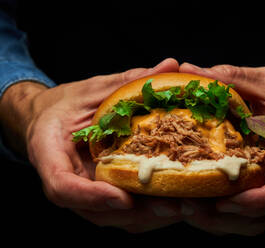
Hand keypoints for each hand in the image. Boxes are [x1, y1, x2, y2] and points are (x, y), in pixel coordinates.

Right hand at [0, 58, 183, 232]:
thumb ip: (129, 81)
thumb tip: (171, 64)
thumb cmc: (66, 106)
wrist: (50, 121)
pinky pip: (123, 213)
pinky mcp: (100, 196)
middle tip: (174, 205)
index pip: (63, 186)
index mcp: (50, 153)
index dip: (92, 196)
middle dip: (138, 212)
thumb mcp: (93, 89)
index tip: (123, 197)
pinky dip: (149, 213)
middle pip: (96, 212)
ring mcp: (83, 194)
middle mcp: (66, 181)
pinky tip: (177, 203)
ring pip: (113, 218)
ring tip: (184, 207)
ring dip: (149, 217)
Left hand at [179, 63, 264, 234]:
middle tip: (187, 207)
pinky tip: (193, 204)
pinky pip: (246, 214)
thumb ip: (233, 78)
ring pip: (252, 223)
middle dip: (225, 217)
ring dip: (217, 222)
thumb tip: (188, 70)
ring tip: (183, 209)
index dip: (260, 201)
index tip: (227, 201)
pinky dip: (220, 215)